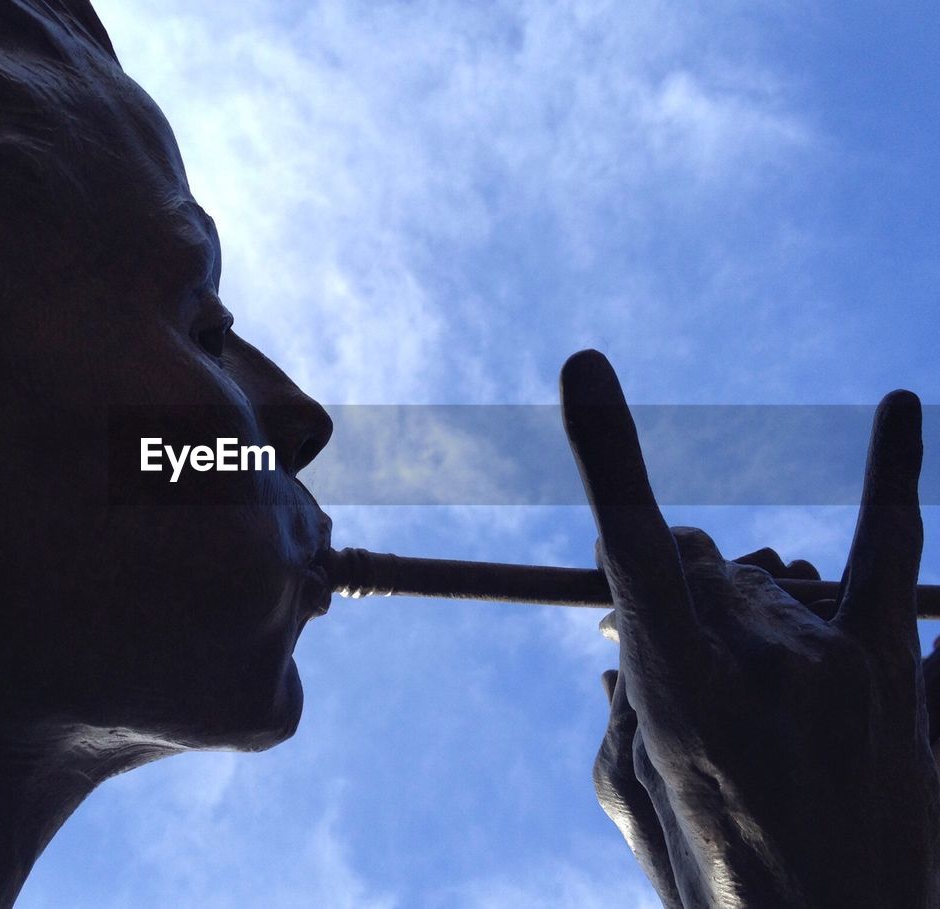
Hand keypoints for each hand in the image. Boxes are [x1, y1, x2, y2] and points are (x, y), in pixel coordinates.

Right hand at [562, 349, 939, 908]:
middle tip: (679, 659)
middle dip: (670, 590)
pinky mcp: (892, 666)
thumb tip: (628, 638)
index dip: (609, 455)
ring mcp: (842, 660)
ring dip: (735, 605)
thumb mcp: (632, 794)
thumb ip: (620, 698)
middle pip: (696, 564)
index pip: (636, 551)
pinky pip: (889, 546)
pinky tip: (898, 405)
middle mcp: (767, 661)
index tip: (586, 365)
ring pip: (759, 575)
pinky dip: (891, 471)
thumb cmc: (716, 879)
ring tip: (753, 690)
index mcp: (681, 698)